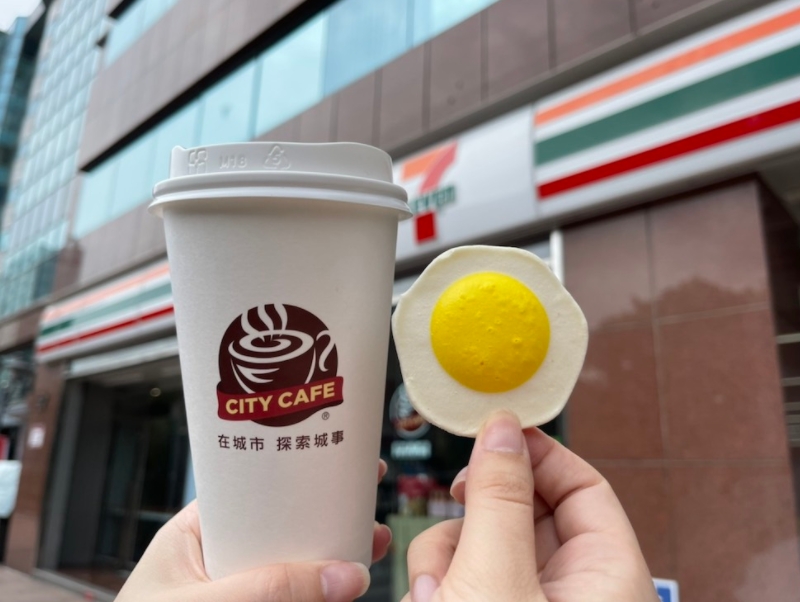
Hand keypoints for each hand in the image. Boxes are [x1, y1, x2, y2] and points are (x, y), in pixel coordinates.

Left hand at [117, 460, 391, 601]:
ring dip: (332, 557)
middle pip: (280, 528)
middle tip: (365, 499)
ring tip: (375, 542)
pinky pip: (290, 598)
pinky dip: (319, 593)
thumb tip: (348, 575)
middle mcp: (217, 561)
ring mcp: (234, 593)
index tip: (334, 464)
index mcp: (194, 535)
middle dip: (324, 517)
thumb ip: (272, 589)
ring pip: (291, 567)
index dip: (292, 477)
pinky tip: (347, 588)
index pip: (249, 492)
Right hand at [405, 411, 658, 601]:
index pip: (585, 488)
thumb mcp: (496, 581)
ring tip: (435, 590)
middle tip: (458, 500)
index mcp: (608, 581)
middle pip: (525, 512)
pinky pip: (466, 573)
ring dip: (447, 556)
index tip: (494, 431)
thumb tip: (502, 428)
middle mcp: (573, 591)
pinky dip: (439, 582)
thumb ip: (499, 500)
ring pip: (485, 543)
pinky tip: (430, 600)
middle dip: (478, 515)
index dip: (539, 453)